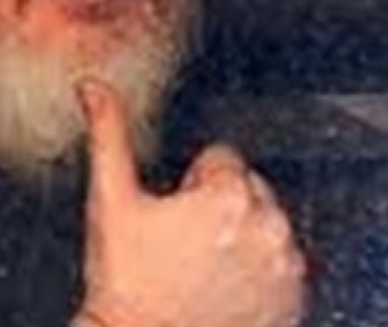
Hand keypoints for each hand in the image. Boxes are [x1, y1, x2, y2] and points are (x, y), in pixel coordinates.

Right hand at [73, 78, 305, 326]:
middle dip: (218, 207)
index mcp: (229, 196)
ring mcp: (286, 267)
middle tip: (182, 245)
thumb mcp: (110, 203)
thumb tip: (93, 87)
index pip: (219, 158)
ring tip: (201, 270)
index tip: (171, 217)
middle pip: (247, 189)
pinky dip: (259, 273)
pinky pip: (280, 265)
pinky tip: (225, 290)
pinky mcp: (294, 300)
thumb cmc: (126, 286)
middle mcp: (269, 227)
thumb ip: (108, 134)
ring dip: (240, 238)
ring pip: (265, 226)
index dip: (188, 185)